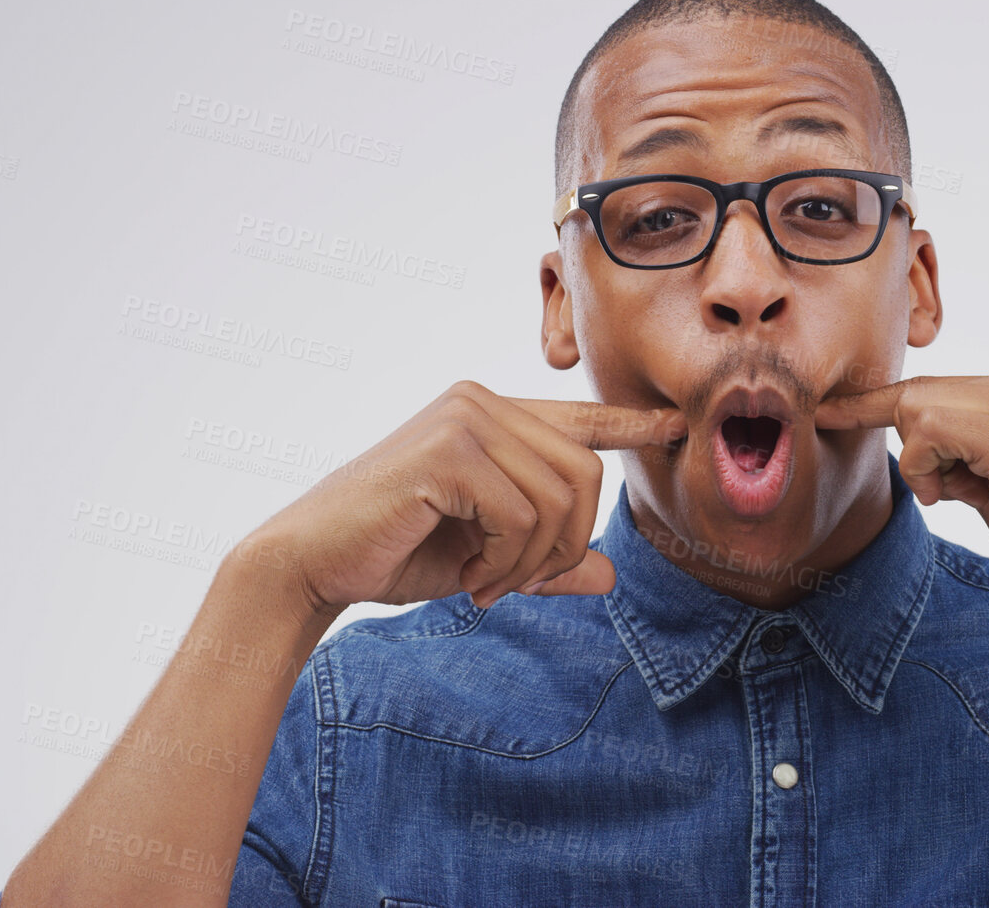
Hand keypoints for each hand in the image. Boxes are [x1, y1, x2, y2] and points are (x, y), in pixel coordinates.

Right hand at [230, 382, 685, 618]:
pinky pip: (523, 516)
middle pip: (586, 473)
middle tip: (517, 586)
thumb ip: (545, 560)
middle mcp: (481, 402)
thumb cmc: (393, 553)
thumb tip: (608, 573)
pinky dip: (508, 563)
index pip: (579, 417)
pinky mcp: (450, 449)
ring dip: (533, 563)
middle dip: (566, 545)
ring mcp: (465, 418)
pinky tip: (472, 579)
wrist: (311, 564)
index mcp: (491, 415)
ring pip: (560, 499)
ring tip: (487, 584)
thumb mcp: (483, 559)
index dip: (632, 424)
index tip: (677, 426)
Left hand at [815, 367, 988, 625]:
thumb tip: (914, 443)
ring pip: (920, 406)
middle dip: (906, 443)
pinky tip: (957, 496)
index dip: (878, 403)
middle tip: (942, 491)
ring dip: (923, 463)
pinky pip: (931, 428)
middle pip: (923, 393)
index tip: (829, 411)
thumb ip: (964, 457)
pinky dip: (926, 467)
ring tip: (963, 497)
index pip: (939, 387)